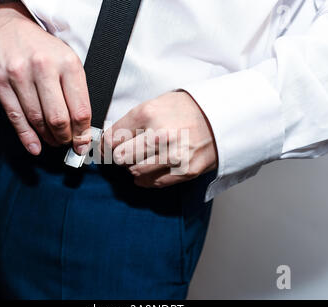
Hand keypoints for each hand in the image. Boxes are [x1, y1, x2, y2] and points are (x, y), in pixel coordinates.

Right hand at [0, 2, 91, 154]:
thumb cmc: (42, 48)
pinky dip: (27, 137)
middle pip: (58, 118)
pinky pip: (15, 117)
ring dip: (47, 137)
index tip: (82, 143)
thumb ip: (75, 91)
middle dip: (64, 137)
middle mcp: (43, 67)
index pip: (80, 109)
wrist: (6, 26)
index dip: (83, 133)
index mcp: (67, 63)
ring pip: (37, 119)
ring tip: (52, 140)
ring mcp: (18, 74)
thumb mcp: (67, 60)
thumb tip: (82, 127)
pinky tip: (35, 146)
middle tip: (66, 142)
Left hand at [103, 91, 217, 187]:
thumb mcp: (156, 104)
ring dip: (134, 167)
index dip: (105, 144)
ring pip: (134, 171)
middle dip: (120, 155)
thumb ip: (132, 122)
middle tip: (126, 152)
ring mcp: (173, 155)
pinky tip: (150, 169)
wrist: (222, 117)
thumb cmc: (186, 109)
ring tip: (142, 159)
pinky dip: (146, 179)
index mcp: (148, 114)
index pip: (112, 138)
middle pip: (120, 157)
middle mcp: (159, 135)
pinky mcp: (184, 171)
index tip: (105, 148)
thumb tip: (109, 140)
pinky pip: (153, 183)